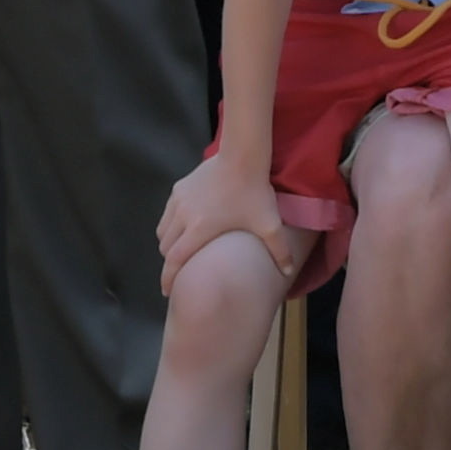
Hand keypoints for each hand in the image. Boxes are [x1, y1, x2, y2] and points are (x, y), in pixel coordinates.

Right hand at [156, 149, 293, 295]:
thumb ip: (278, 250)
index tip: (168, 292)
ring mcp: (177, 202)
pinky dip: (171, 224)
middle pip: (166, 247)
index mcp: (198, 230)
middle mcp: (182, 218)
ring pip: (163, 230)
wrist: (242, 157)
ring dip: (169, 243)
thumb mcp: (269, 224)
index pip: (175, 261)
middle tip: (181, 270)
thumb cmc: (254, 193)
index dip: (169, 279)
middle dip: (171, 262)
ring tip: (181, 249)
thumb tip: (287, 272)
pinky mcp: (178, 189)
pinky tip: (185, 224)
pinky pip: (168, 213)